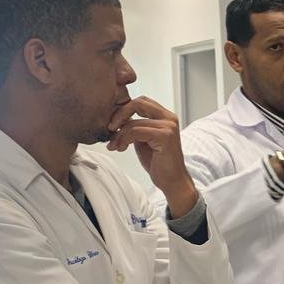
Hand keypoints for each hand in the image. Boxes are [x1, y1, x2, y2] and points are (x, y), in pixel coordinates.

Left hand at [107, 96, 197, 216]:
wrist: (172, 181)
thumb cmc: (159, 162)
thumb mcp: (143, 140)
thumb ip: (134, 127)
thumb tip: (116, 120)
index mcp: (166, 116)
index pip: (141, 101)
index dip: (124, 109)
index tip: (114, 124)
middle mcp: (169, 118)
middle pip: (138, 103)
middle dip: (119, 115)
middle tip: (110, 129)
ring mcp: (168, 126)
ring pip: (133, 122)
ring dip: (119, 134)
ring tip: (115, 146)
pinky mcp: (165, 136)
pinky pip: (135, 131)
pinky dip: (124, 139)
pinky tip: (121, 148)